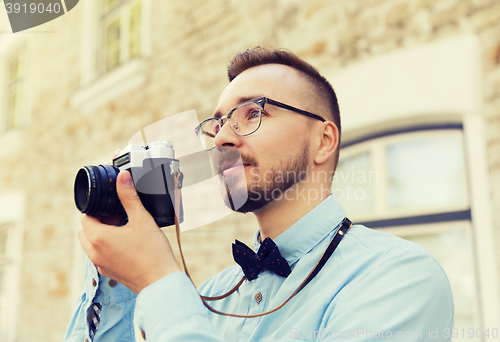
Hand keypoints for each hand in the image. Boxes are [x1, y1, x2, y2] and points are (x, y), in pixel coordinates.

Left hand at [78, 170, 180, 292]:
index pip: (85, 217)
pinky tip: (128, 245)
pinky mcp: (109, 273)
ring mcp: (101, 265)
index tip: (112, 207)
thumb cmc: (152, 252)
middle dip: (98, 221)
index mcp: (98, 237)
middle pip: (85, 231)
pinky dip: (107, 248)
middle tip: (118, 217)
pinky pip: (99, 256)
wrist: (161, 282)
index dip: (97, 209)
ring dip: (100, 235)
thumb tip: (122, 177)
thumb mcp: (142, 219)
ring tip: (123, 231)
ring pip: (90, 245)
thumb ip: (129, 197)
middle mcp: (94, 253)